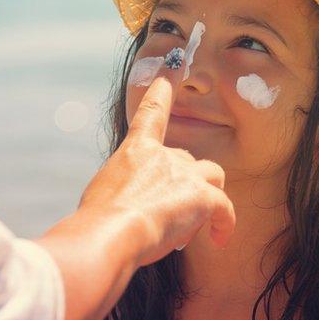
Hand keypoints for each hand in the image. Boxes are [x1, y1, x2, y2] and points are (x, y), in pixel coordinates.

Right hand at [37, 60, 235, 319]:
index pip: (150, 116)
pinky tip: (219, 241)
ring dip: (208, 197)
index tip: (169, 77)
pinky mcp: (203, 196)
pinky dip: (224, 224)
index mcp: (133, 152)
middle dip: (182, 187)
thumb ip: (114, 197)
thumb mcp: (97, 201)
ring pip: (212, 176)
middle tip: (168, 221)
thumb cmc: (94, 224)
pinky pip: (224, 207)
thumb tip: (108, 219)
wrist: (110, 235)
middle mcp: (162, 156)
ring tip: (195, 227)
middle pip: (187, 160)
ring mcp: (185, 174)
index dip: (160, 95)